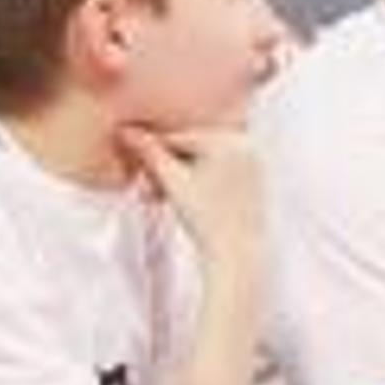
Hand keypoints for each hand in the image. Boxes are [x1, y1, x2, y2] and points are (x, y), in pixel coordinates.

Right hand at [125, 127, 265, 267]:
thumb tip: (125, 131)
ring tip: (165, 198)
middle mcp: (245, 143)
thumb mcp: (173, 184)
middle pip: (194, 148)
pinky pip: (224, 169)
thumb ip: (150, 154)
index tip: (134, 164)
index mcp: (226, 140)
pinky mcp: (258, 175)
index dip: (153, 152)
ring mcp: (255, 159)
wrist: (239, 254)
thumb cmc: (205, 221)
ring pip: (207, 159)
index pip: (179, 138)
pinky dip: (204, 179)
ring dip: (184, 175)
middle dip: (169, 167)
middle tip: (149, 188)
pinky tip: (189, 198)